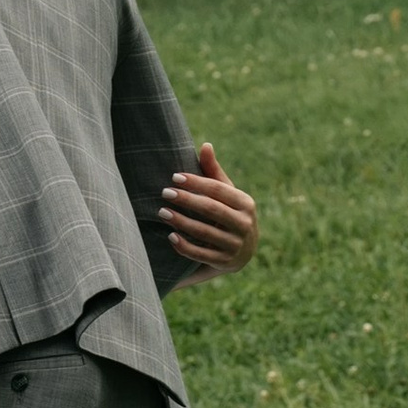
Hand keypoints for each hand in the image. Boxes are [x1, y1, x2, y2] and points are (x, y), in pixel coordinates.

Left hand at [160, 141, 256, 272]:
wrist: (244, 250)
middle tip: (165, 193)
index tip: (175, 177)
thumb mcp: (227, 194)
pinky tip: (170, 236)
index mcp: (245, 203)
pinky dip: (185, 246)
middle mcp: (244, 224)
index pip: (219, 190)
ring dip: (182, 222)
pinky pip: (202, 254)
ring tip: (162, 212)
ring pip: (205, 232)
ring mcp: (235, 245)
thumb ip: (214, 172)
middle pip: (212, 209)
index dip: (197, 182)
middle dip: (187, 200)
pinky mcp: (225, 262)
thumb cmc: (229, 213)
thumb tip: (205, 145)